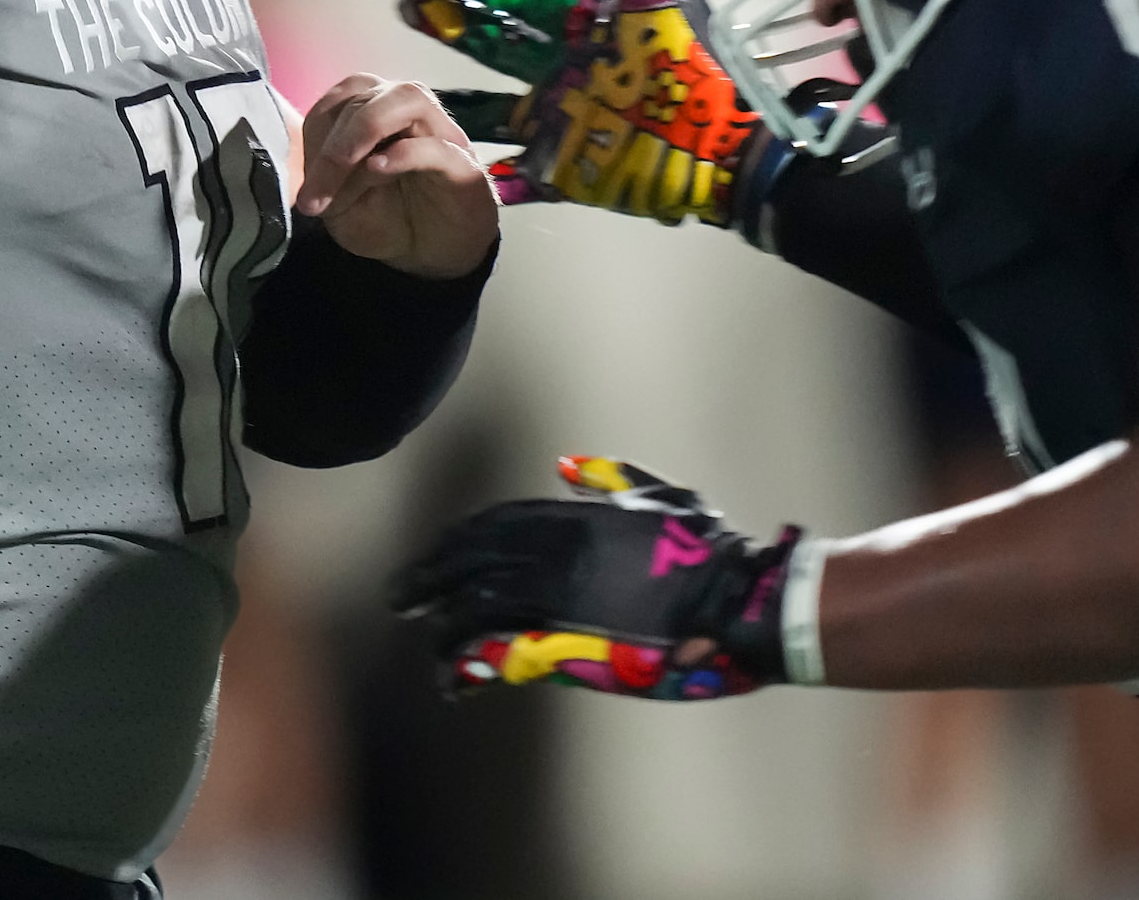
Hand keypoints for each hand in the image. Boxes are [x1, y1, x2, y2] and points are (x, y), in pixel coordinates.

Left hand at [295, 75, 499, 278]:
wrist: (433, 256)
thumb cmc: (388, 220)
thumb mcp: (342, 205)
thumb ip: (326, 177)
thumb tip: (317, 164)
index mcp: (376, 113)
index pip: (340, 99)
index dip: (315, 138)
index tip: (308, 194)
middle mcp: (408, 113)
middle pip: (367, 96)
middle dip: (333, 146)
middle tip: (315, 199)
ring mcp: (440, 135)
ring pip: (407, 99)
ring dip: (365, 128)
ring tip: (344, 165)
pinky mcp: (463, 167)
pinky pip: (436, 146)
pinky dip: (404, 153)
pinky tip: (378, 169)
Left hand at [392, 456, 799, 700]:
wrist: (737, 600)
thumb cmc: (708, 552)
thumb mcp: (657, 500)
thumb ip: (608, 481)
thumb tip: (566, 465)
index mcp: (575, 517)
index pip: (495, 523)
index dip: (458, 541)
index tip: (437, 556)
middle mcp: (556, 549)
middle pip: (471, 557)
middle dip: (430, 576)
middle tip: (401, 595)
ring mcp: (560, 594)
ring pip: (477, 601)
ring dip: (441, 620)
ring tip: (420, 635)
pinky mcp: (571, 639)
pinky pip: (504, 646)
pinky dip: (472, 658)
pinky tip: (453, 673)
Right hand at [398, 0, 764, 223]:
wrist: (733, 152)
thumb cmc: (703, 73)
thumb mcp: (668, 3)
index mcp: (588, 32)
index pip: (530, 1)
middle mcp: (566, 74)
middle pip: (499, 44)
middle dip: (454, 25)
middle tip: (410, 4)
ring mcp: (562, 123)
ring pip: (493, 111)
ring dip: (453, 102)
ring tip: (405, 94)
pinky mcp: (568, 173)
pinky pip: (518, 178)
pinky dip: (487, 177)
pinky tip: (446, 172)